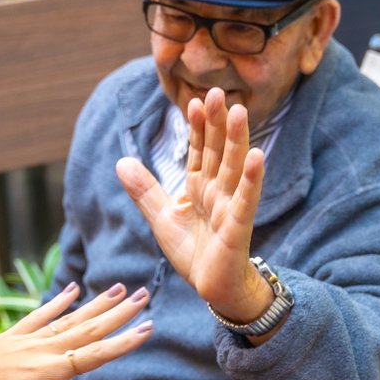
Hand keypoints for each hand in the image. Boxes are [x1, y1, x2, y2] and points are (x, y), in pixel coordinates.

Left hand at [0, 281, 152, 379]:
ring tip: (118, 288)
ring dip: (95, 304)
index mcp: (49, 370)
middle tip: (143, 296)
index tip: (148, 328)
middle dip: (117, 313)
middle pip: (87, 328)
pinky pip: (40, 315)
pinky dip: (57, 302)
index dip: (123, 342)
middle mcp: (42, 349)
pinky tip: (72, 289)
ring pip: (69, 318)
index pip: (95, 353)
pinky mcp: (12, 336)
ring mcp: (27, 339)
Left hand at [116, 88, 270, 324]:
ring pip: (234, 168)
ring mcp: (230, 207)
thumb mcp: (162, 217)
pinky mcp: (239, 226)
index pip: (199, 150)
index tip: (193, 101)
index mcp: (199, 187)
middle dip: (217, 123)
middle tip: (217, 92)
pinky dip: (253, 179)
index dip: (197, 127)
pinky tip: (258, 156)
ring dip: (238, 140)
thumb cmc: (194, 252)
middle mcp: (217, 191)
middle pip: (218, 152)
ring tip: (238, 112)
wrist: (212, 286)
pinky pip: (247, 200)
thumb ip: (145, 190)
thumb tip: (121, 161)